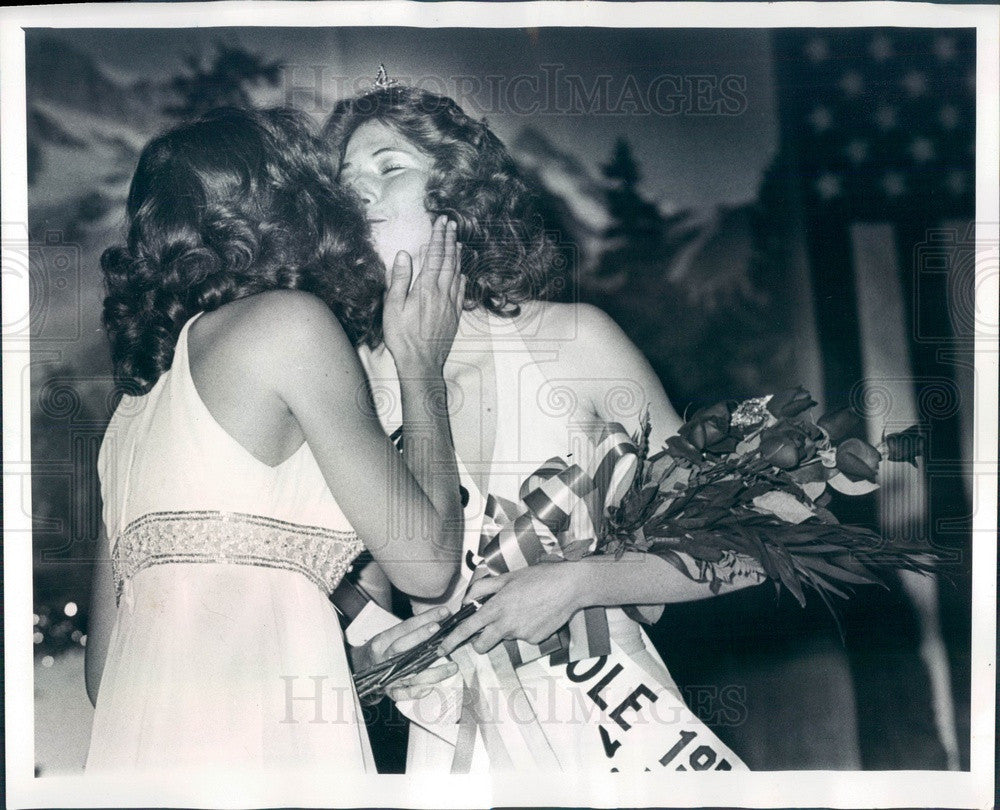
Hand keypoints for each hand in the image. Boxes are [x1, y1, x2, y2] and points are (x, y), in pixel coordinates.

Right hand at [363, 605, 458, 700]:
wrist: (360, 670)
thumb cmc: (382, 651)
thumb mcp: (390, 637)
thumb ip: (411, 631)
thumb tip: (440, 618)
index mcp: (383, 640)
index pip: (404, 627)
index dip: (423, 619)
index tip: (443, 613)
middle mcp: (382, 658)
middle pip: (400, 646)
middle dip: (420, 635)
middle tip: (440, 629)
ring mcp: (385, 676)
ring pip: (407, 672)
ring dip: (431, 671)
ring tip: (452, 666)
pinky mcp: (389, 692)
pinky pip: (402, 694)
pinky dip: (416, 692)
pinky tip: (430, 688)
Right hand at [381, 215, 464, 371]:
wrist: (421, 363)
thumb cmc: (402, 337)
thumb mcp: (392, 307)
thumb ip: (400, 279)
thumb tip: (404, 255)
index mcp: (426, 288)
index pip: (434, 256)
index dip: (438, 237)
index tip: (441, 222)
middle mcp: (442, 293)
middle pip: (448, 261)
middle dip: (449, 240)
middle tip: (451, 224)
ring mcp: (450, 305)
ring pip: (457, 274)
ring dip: (457, 257)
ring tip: (458, 243)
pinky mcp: (454, 317)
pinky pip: (461, 292)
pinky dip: (462, 279)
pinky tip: (462, 274)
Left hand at [438, 563, 584, 655]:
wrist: (569, 587)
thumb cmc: (538, 577)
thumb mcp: (508, 577)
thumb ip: (484, 588)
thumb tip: (468, 598)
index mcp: (496, 607)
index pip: (467, 628)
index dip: (451, 640)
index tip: (442, 649)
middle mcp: (506, 625)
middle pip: (482, 645)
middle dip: (479, 643)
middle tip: (486, 632)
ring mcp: (521, 635)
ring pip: (506, 637)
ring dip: (508, 629)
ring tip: (524, 609)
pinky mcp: (535, 640)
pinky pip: (524, 638)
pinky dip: (526, 629)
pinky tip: (536, 614)